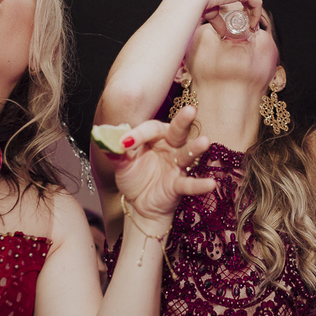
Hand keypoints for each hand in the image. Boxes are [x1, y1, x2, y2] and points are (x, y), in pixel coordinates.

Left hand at [103, 105, 215, 223]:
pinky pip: (190, 184)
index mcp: (156, 138)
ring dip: (196, 148)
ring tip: (205, 142)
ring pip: (188, 154)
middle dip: (184, 121)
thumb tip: (104, 138)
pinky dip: (200, 184)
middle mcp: (170, 148)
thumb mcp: (121, 164)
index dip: (138, 134)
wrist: (138, 205)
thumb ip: (116, 151)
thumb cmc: (134, 178)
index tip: (123, 142)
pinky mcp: (179, 185)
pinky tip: (211, 183)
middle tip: (190, 110)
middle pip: (178, 131)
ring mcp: (177, 166)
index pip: (150, 128)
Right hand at [174, 0, 263, 37]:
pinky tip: (252, 23)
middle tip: (250, 22)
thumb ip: (218, 20)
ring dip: (255, 11)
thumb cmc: (192, 2)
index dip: (244, 2)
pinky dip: (257, 13)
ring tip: (252, 24)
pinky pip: (256, 2)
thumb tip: (222, 32)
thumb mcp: (208, 12)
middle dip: (251, 7)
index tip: (243, 16)